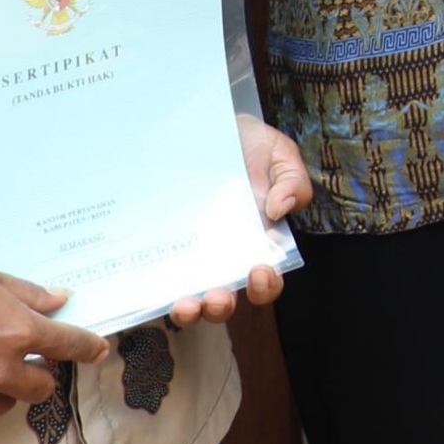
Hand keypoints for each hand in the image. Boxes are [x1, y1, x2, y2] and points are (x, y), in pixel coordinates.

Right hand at [0, 262, 110, 419]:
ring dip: (6, 388)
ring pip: (6, 402)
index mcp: (20, 333)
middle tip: (28, 358)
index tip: (98, 351)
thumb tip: (59, 300)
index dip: (88, 349)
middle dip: (40, 373)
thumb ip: (28, 294)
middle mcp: (2, 371)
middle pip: (41, 387)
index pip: (68, 346)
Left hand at [169, 118, 313, 326]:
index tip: (260, 272)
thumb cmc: (251, 148)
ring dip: (188, 311)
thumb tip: (280, 209)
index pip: (267, 280)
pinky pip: (156, 280)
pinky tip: (150, 284)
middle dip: (220, 306)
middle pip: (225, 300)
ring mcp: (190, 259)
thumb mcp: (281, 157)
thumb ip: (292, 182)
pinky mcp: (162, 249)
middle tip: (216, 297)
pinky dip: (153, 291)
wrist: (208, 132)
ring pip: (189, 300)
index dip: (266, 285)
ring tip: (185, 303)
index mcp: (258, 245)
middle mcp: (224, 261)